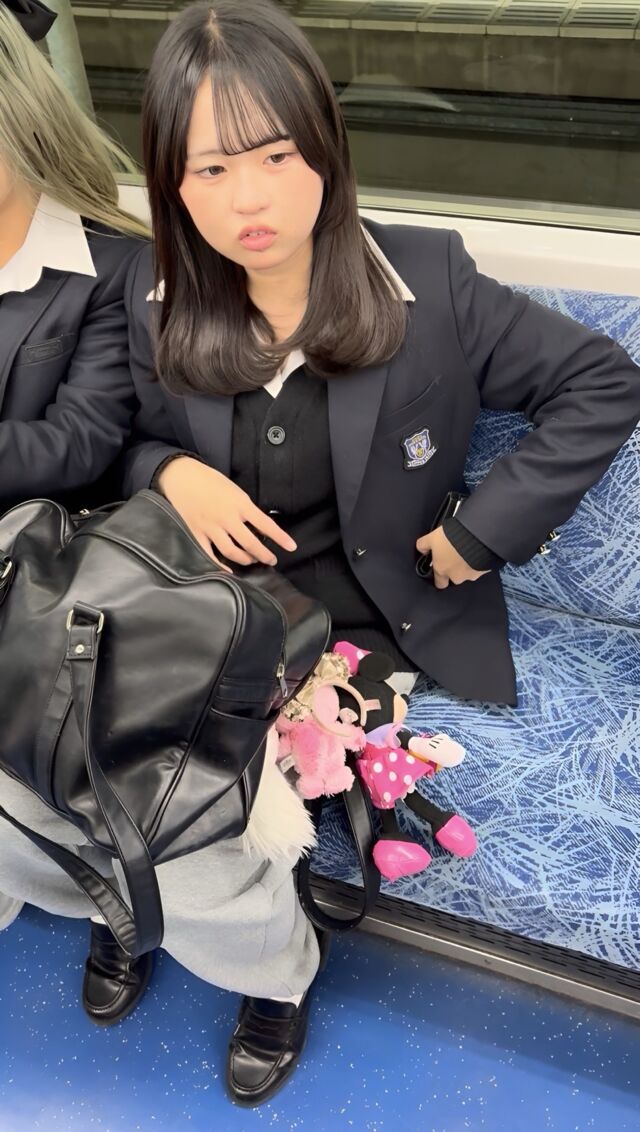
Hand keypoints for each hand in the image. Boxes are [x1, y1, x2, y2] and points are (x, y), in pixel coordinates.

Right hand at [158, 457, 295, 566]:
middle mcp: (227, 517)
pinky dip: (219, 566)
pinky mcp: (196, 533)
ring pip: (232, 552)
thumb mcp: (234, 490)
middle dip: (264, 554)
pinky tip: (228, 571)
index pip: (266, 524)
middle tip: (271, 560)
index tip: (291, 547)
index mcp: (240, 504)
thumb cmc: (210, 481)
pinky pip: (208, 555)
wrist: (182, 476)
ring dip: (245, 559)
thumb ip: (246, 508)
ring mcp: (211, 527)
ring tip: (251, 560)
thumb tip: (259, 526)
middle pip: (250, 543)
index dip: (280, 537)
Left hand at [416, 526, 488, 589]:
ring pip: (468, 573)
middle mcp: (456, 576)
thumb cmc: (452, 538)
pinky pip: (480, 568)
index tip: (441, 568)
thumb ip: (423, 545)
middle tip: (456, 557)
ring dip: (468, 565)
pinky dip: (479, 562)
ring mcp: (472, 575)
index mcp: (442, 571)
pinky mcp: (485, 570)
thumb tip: (422, 551)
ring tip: (469, 551)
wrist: (476, 535)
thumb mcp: (432, 537)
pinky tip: (478, 551)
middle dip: (455, 570)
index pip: (440, 584)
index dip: (440, 577)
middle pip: (455, 579)